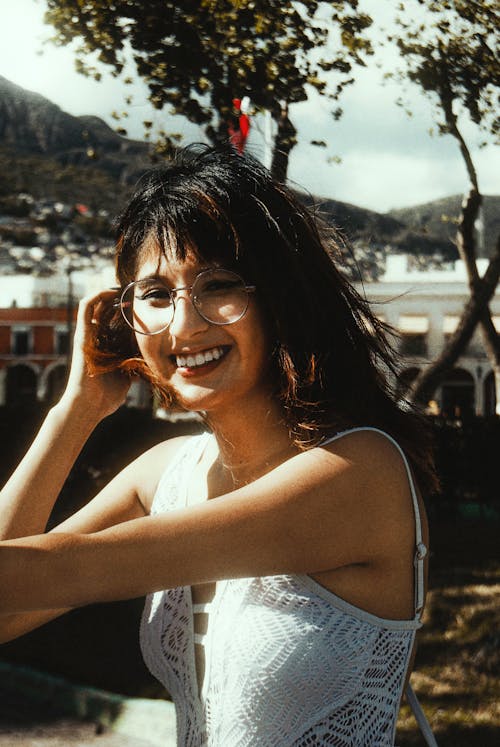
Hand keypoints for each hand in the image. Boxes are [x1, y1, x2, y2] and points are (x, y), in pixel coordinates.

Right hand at [60, 290, 131, 420]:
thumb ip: (135, 366)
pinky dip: (97, 295)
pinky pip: (85, 307)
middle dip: (120, 299)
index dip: (128, 311)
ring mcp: (88, 335)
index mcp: (107, 346)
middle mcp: (95, 338)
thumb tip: (151, 364)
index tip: (144, 306)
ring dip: (110, 293)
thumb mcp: (127, 376)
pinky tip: (112, 292)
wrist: (89, 406)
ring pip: (95, 304)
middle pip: (106, 310)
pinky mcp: (82, 334)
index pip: (115, 321)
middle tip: (136, 293)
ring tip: (125, 288)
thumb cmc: (107, 397)